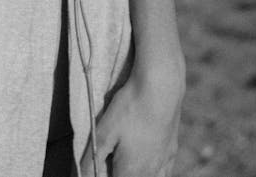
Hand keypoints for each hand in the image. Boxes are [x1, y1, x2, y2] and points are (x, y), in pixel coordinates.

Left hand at [80, 57, 183, 176]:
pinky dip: (152, 172)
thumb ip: (92, 158)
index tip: (99, 160)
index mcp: (130, 172)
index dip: (102, 173)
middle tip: (110, 153)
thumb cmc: (130, 108)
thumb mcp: (104, 131)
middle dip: (116, 170)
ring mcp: (163, 164)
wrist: (161, 88)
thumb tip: (83, 175)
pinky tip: (145, 160)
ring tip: (124, 158)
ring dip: (134, 173)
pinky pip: (163, 173)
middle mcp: (149, 173)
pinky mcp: (172, 152)